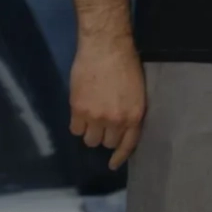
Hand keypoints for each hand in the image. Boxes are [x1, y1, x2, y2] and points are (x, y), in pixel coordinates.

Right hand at [69, 34, 144, 169]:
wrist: (106, 47)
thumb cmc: (126, 64)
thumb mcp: (137, 91)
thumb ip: (129, 111)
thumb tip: (121, 126)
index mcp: (134, 115)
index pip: (128, 144)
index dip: (120, 157)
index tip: (113, 164)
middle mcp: (116, 120)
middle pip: (107, 142)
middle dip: (106, 135)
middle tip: (103, 122)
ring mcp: (95, 116)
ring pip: (89, 139)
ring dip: (91, 131)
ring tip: (92, 117)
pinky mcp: (78, 110)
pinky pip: (75, 129)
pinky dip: (77, 124)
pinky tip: (81, 113)